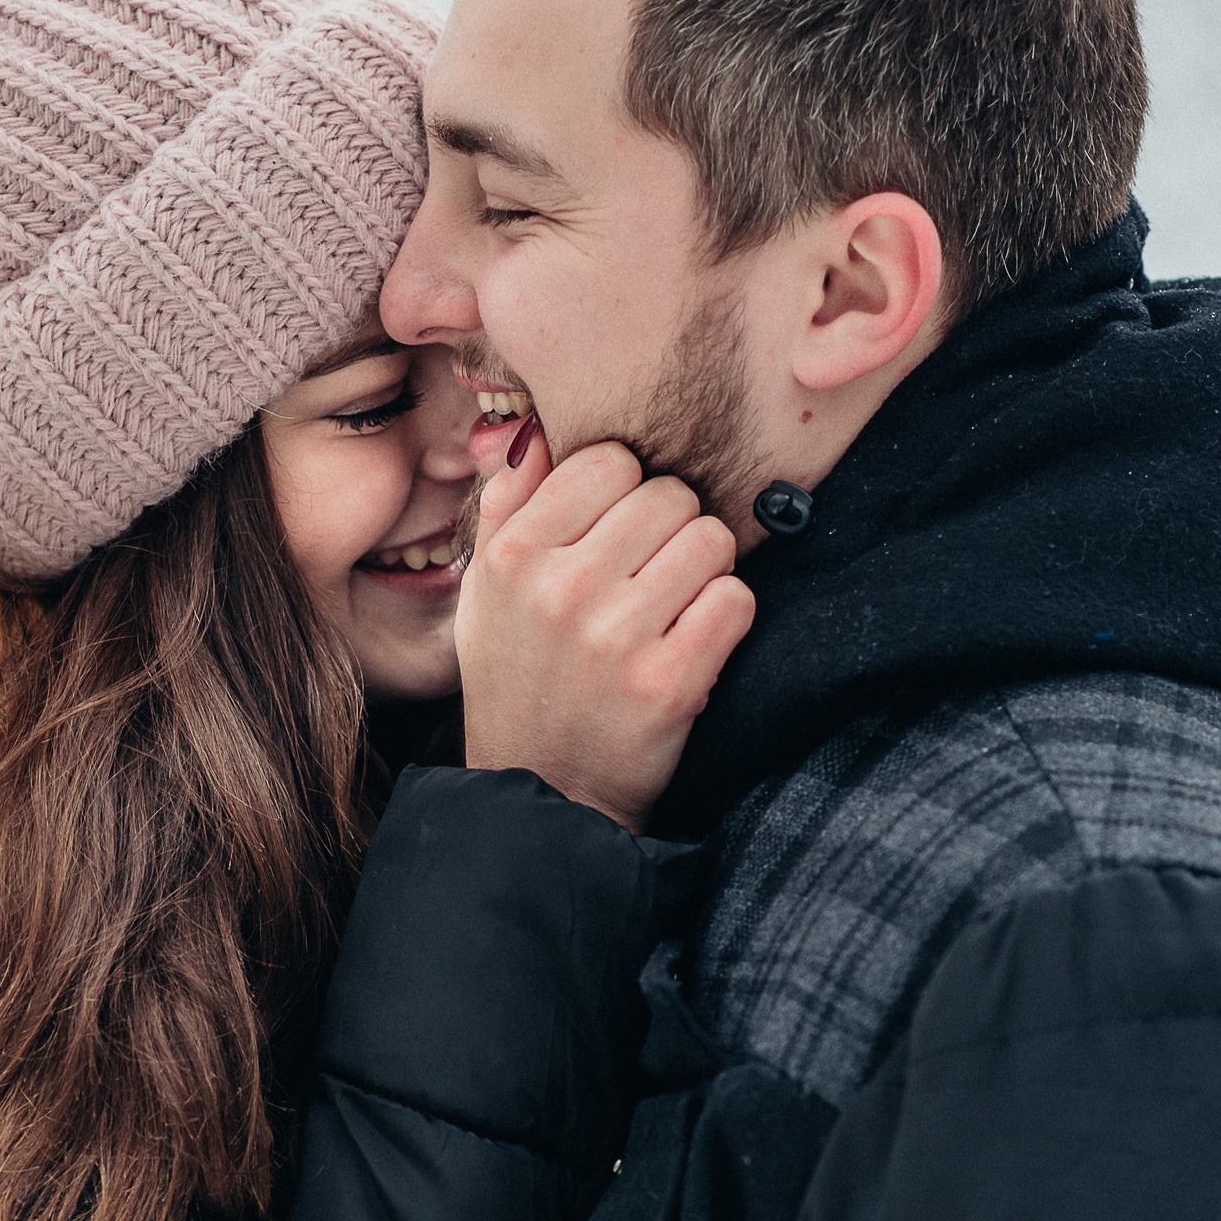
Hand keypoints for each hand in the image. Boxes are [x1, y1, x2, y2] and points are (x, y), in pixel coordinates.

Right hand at [457, 416, 755, 829]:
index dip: (625, 492)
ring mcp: (616, 637)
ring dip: (704, 571)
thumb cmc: (518, 676)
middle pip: (669, 495)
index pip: (609, 461)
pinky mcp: (668, 684)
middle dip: (671, 530)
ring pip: (711, 540)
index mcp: (513, 556)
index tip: (617, 532)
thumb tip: (536, 430)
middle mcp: (561, 589)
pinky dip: (725, 617)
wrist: (542, 791)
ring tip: (672, 607)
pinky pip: (735, 600)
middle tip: (650, 576)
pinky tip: (693, 640)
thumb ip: (507, 503)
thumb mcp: (485, 591)